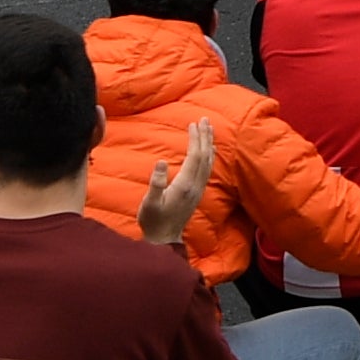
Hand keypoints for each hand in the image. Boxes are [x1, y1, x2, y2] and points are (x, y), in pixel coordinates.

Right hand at [138, 112, 219, 246]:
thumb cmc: (153, 220)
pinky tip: (210, 150)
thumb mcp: (150, 203)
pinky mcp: (196, 193)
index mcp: (184, 185)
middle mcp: (195, 186)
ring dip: (209, 144)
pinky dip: (209, 156)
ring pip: (208, 162)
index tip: (193, 124)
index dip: (195, 139)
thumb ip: (156, 183)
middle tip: (205, 120)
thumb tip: (161, 161)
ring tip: (209, 129)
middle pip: (204, 157)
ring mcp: (197, 190)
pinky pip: (207, 170)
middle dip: (205, 137)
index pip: (194, 157)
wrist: (163, 239)